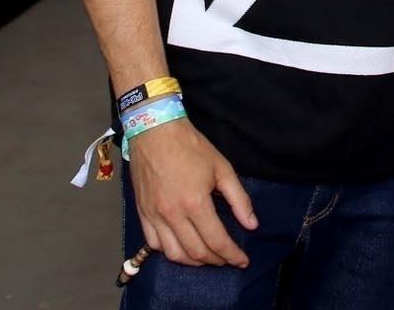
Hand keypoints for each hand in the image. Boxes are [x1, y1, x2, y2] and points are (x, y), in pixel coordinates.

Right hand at [128, 118, 257, 267]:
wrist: (154, 131)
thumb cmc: (190, 147)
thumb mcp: (222, 168)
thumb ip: (239, 199)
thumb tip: (252, 224)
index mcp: (195, 203)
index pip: (217, 241)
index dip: (232, 255)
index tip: (243, 261)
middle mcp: (173, 215)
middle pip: (196, 252)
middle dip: (216, 261)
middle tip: (228, 259)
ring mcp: (154, 216)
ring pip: (174, 254)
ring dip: (193, 262)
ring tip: (207, 257)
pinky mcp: (142, 213)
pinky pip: (154, 244)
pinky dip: (170, 252)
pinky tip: (181, 248)